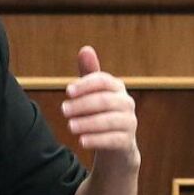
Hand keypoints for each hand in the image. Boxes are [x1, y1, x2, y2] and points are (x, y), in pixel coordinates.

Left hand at [62, 46, 138, 166]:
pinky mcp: (127, 142)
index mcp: (117, 87)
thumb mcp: (94, 92)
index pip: (102, 81)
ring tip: (70, 126)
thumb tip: (85, 49)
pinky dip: (96, 140)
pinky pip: (113, 140)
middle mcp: (126, 103)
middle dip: (82, 105)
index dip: (85, 85)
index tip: (68, 91)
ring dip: (88, 123)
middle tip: (64, 110)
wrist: (117, 145)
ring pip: (109, 121)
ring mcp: (130, 122)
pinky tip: (81, 141)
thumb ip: (88, 73)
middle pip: (104, 100)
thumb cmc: (101, 112)